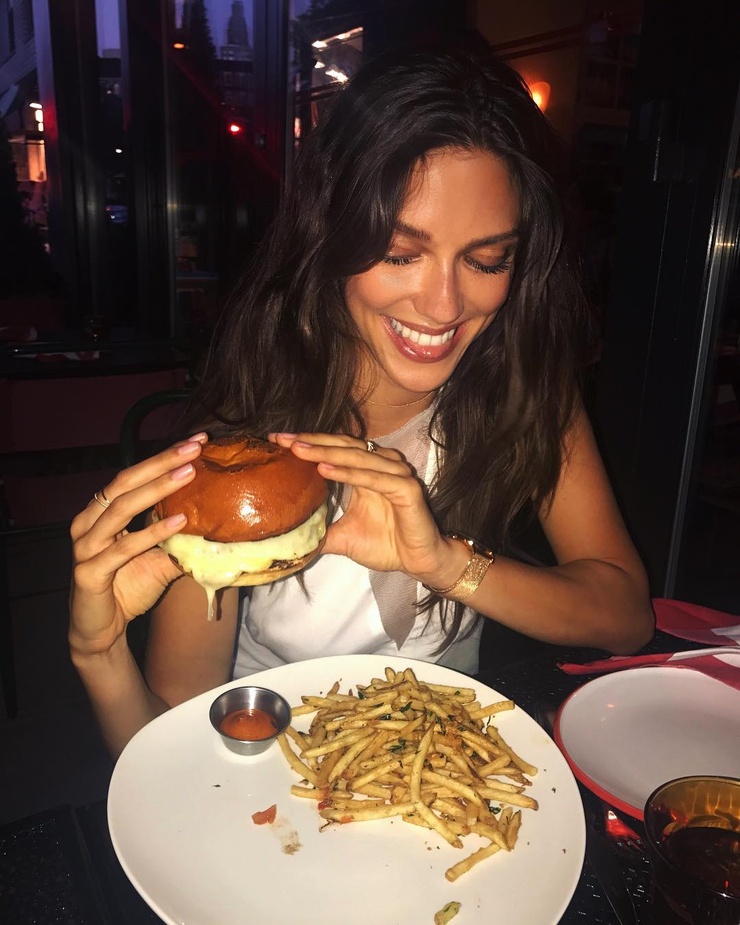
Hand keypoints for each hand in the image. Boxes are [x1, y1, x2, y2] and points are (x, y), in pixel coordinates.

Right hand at [69, 435, 206, 656]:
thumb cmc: (127, 589)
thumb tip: (218, 524)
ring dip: (157, 489)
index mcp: (102, 514)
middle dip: (161, 463)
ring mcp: (85, 547)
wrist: (101, 632)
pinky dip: (152, 533)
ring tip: (189, 474)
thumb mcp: (158, 559)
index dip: (162, 458)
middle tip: (193, 448)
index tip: (195, 442)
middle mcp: (89, 523)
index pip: (133, 477)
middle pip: (125, 483)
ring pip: (121, 508)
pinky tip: (179, 521)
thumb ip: (179, 539)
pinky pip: (123, 548)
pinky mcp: (89, 573)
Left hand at [271, 432, 453, 581]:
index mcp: (366, 471)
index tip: (277, 441)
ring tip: (298, 450)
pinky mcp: (407, 489)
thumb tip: (289, 538)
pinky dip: (348, 473)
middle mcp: (382, 466)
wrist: (418, 563)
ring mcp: (396, 475)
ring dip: (326, 453)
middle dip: (311, 442)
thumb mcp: (343, 538)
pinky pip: (374, 478)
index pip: (334, 449)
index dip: (308, 443)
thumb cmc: (387, 545)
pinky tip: (324, 470)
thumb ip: (319, 532)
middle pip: (343, 446)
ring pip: (357, 457)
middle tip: (283, 440)